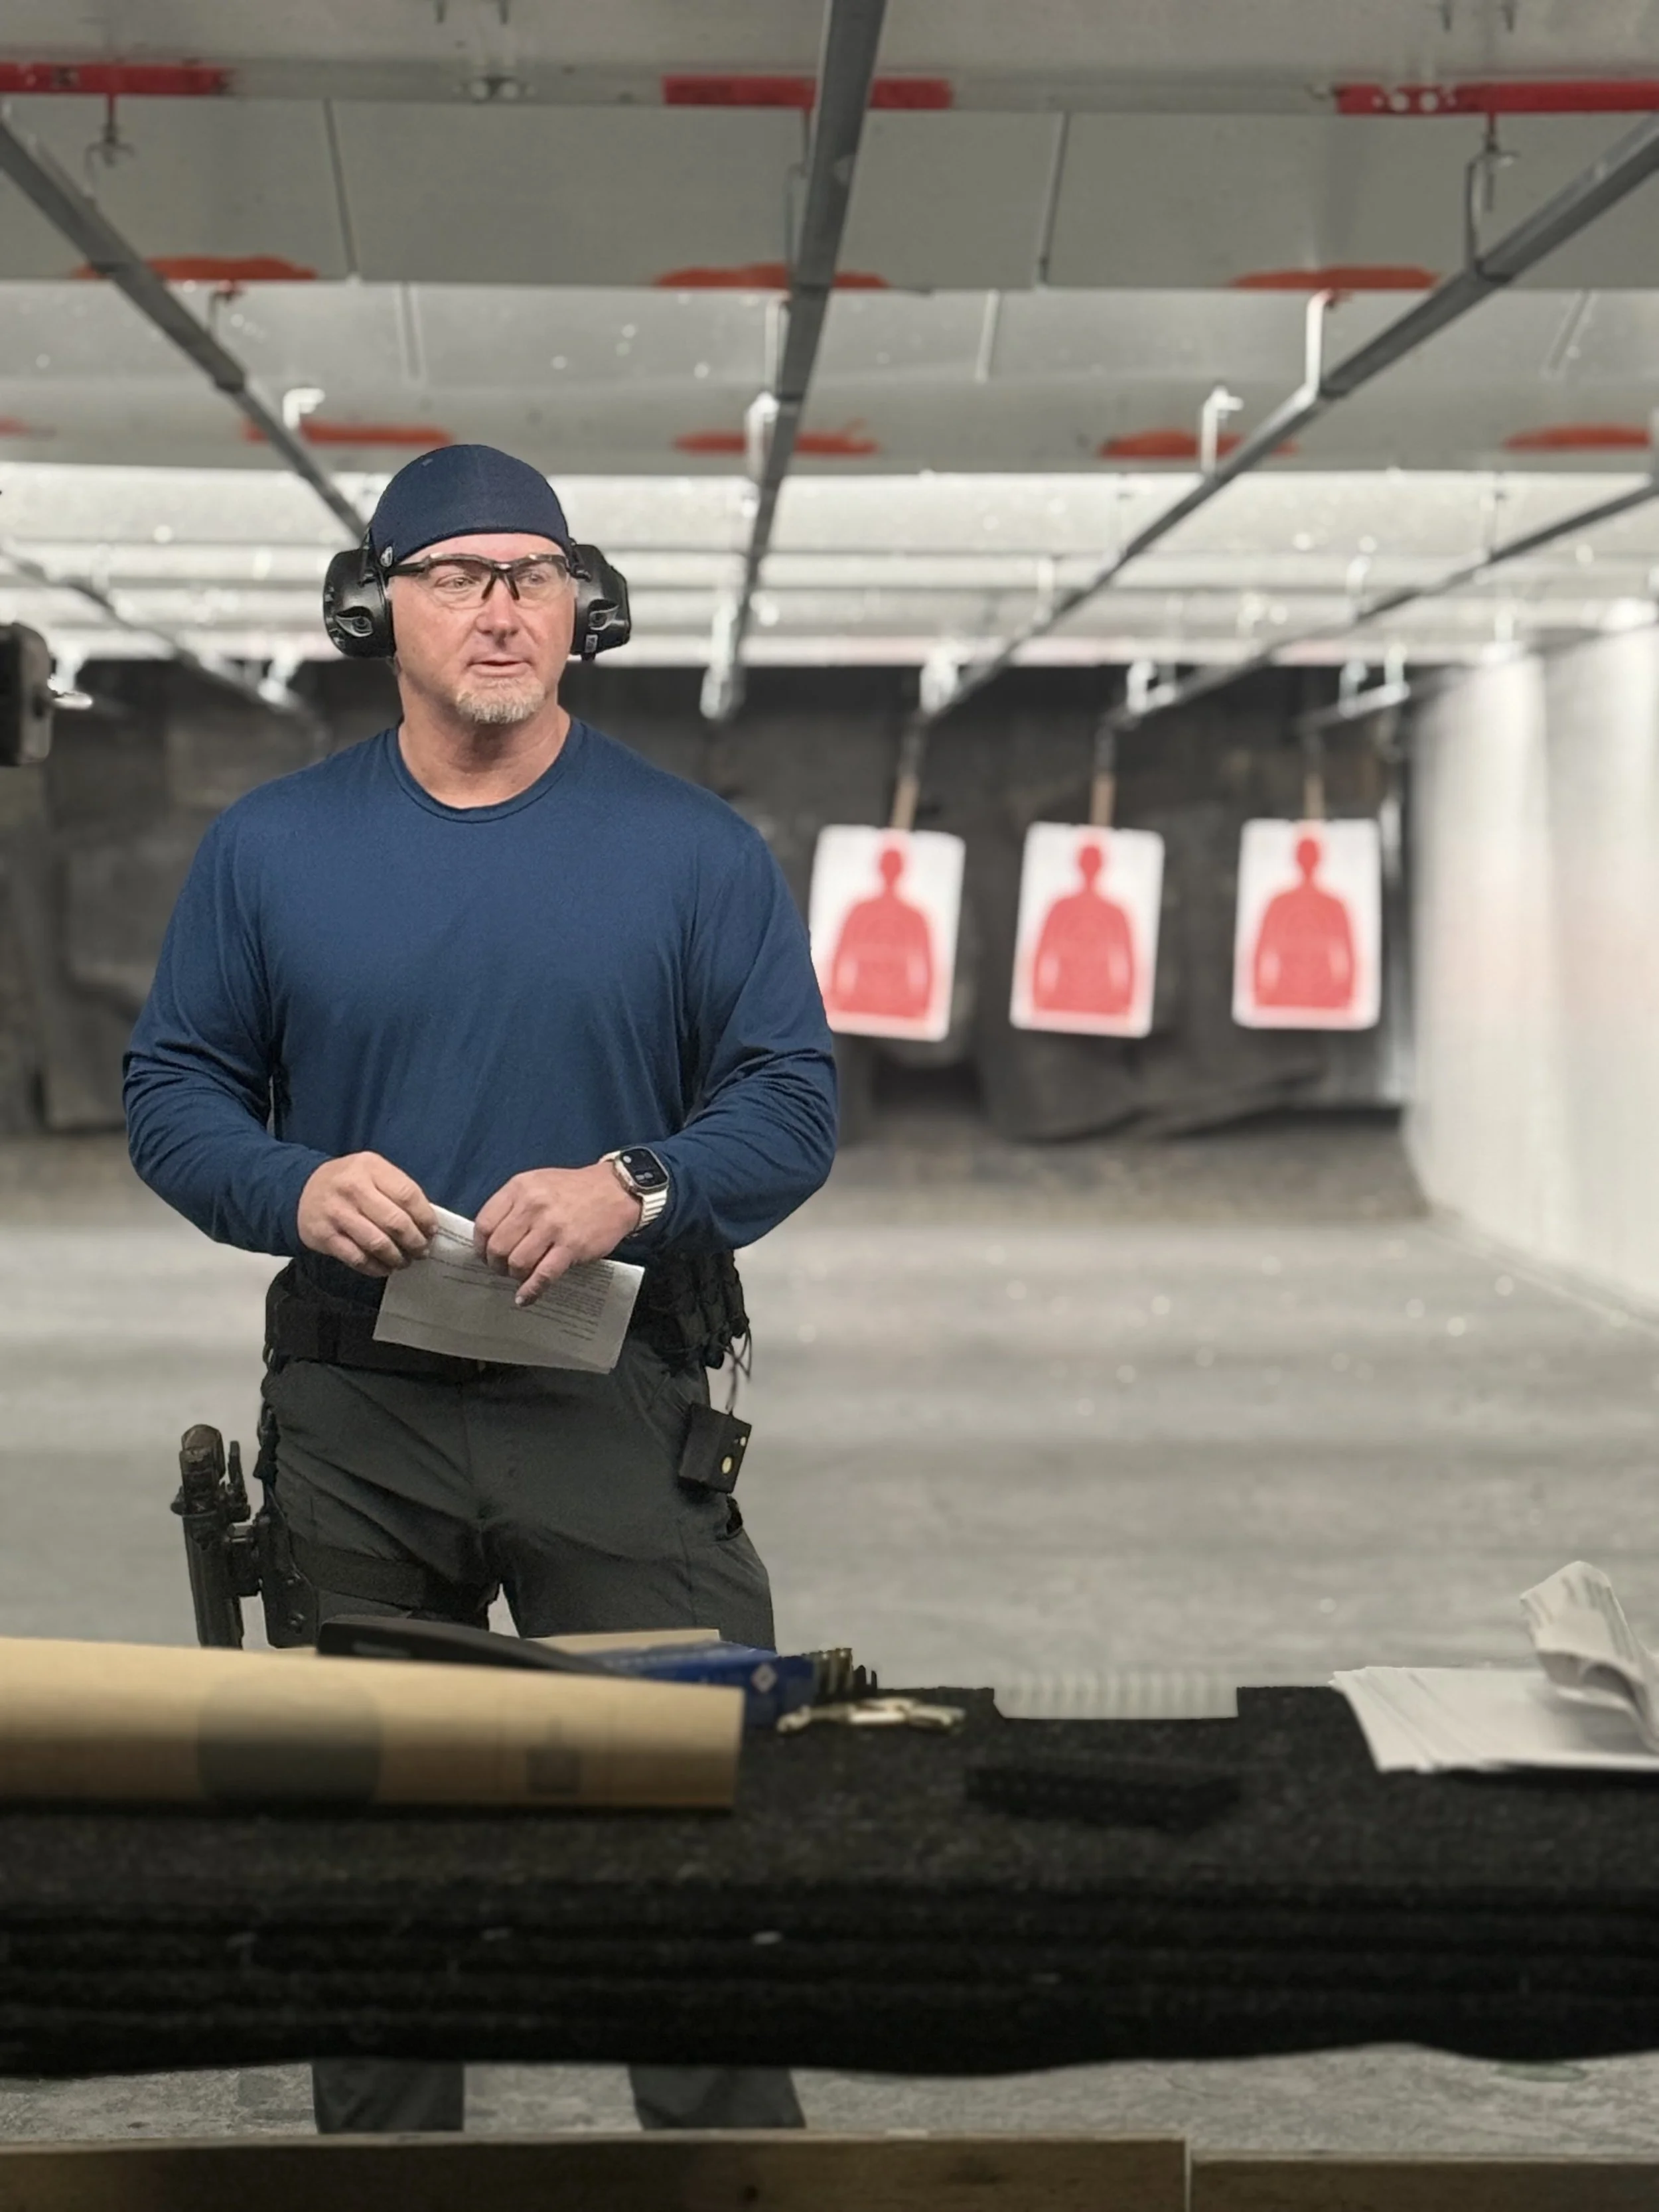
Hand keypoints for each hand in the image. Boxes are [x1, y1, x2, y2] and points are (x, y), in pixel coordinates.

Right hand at [298, 1153, 437, 1277]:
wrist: (302, 1190)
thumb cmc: (348, 1182)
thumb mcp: (372, 1171)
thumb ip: (396, 1189)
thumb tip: (425, 1223)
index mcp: (370, 1167)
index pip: (407, 1195)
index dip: (425, 1217)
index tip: (432, 1231)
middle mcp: (352, 1187)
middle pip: (395, 1221)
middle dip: (415, 1242)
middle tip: (422, 1251)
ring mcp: (337, 1212)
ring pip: (377, 1243)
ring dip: (397, 1257)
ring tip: (405, 1261)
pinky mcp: (325, 1236)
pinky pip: (357, 1258)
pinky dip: (376, 1267)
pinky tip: (385, 1267)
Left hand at [475, 1163, 641, 1305]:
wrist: (616, 1191)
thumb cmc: (573, 1189)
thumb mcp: (537, 1183)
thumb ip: (514, 1205)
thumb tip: (492, 1238)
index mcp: (520, 1188)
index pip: (484, 1223)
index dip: (481, 1246)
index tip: (485, 1256)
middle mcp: (533, 1205)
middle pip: (498, 1247)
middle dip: (496, 1265)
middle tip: (503, 1270)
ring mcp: (553, 1226)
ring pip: (518, 1263)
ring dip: (514, 1277)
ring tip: (520, 1277)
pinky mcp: (571, 1246)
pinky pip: (543, 1275)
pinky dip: (531, 1290)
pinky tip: (526, 1297)